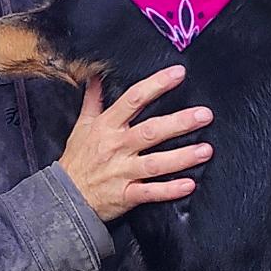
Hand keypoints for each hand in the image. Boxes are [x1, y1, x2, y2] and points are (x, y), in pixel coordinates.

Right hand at [58, 69, 212, 222]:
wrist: (64, 197)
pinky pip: (150, 192)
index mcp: (107, 127)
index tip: (177, 74)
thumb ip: (94, 100)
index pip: (133, 100)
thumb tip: (96, 76)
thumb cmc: (77, 160)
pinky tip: (189, 184)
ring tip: (206, 150)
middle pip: (151, 131)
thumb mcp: (82, 126)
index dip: (156, 85)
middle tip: (204, 115)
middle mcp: (117, 147)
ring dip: (182, 157)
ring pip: (155, 162)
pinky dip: (169, 190)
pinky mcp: (125, 195)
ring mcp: (122, 172)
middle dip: (179, 123)